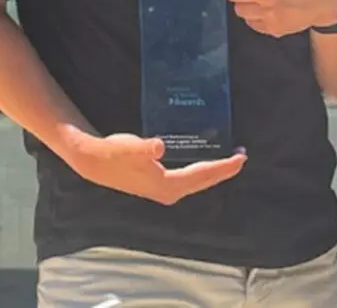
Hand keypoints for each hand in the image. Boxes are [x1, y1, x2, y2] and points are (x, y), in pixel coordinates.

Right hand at [64, 129, 245, 205]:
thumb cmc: (114, 154)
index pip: (202, 175)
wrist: (95, 162)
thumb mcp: (130, 147)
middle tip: (242, 156)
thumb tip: (159, 146)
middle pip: (204, 180)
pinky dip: (202, 169)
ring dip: (214, 170)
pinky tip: (206, 158)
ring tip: (230, 158)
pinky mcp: (160, 183)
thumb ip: (145, 147)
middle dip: (224, 170)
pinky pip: (190, 176)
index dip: (223, 167)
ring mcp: (164, 189)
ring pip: (198, 180)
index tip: (240, 158)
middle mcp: (169, 191)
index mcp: (167, 185)